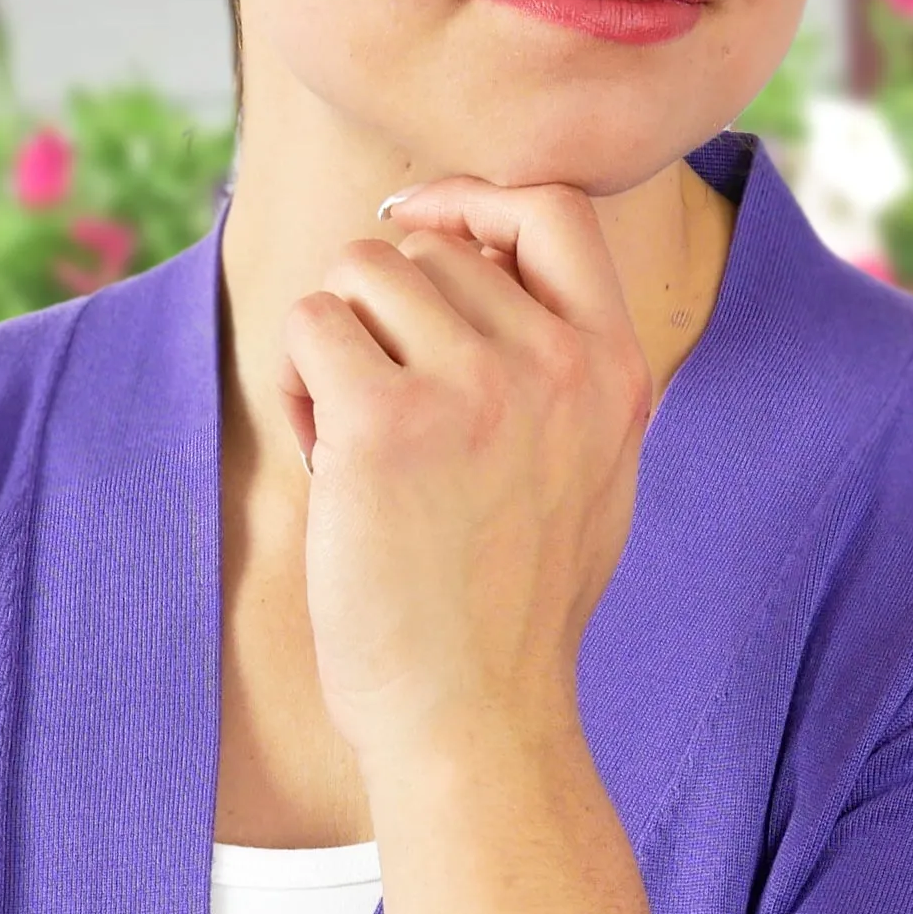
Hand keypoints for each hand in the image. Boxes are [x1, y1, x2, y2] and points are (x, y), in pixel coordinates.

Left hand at [277, 179, 652, 772]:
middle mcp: (555, 363)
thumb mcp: (592, 469)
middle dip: (383, 315)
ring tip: (353, 434)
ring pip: (361, 272)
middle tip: (385, 414)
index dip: (474, 199)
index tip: (421, 225)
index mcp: (614, 369)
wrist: (474, 714)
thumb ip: (562, 366)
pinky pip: (311, 326)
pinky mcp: (387, 421)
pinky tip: (325, 454)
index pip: (553, 208)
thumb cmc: (512, 605)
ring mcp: (475, 386)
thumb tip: (483, 254)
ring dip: (335, 341)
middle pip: (429, 246)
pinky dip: (298, 382)